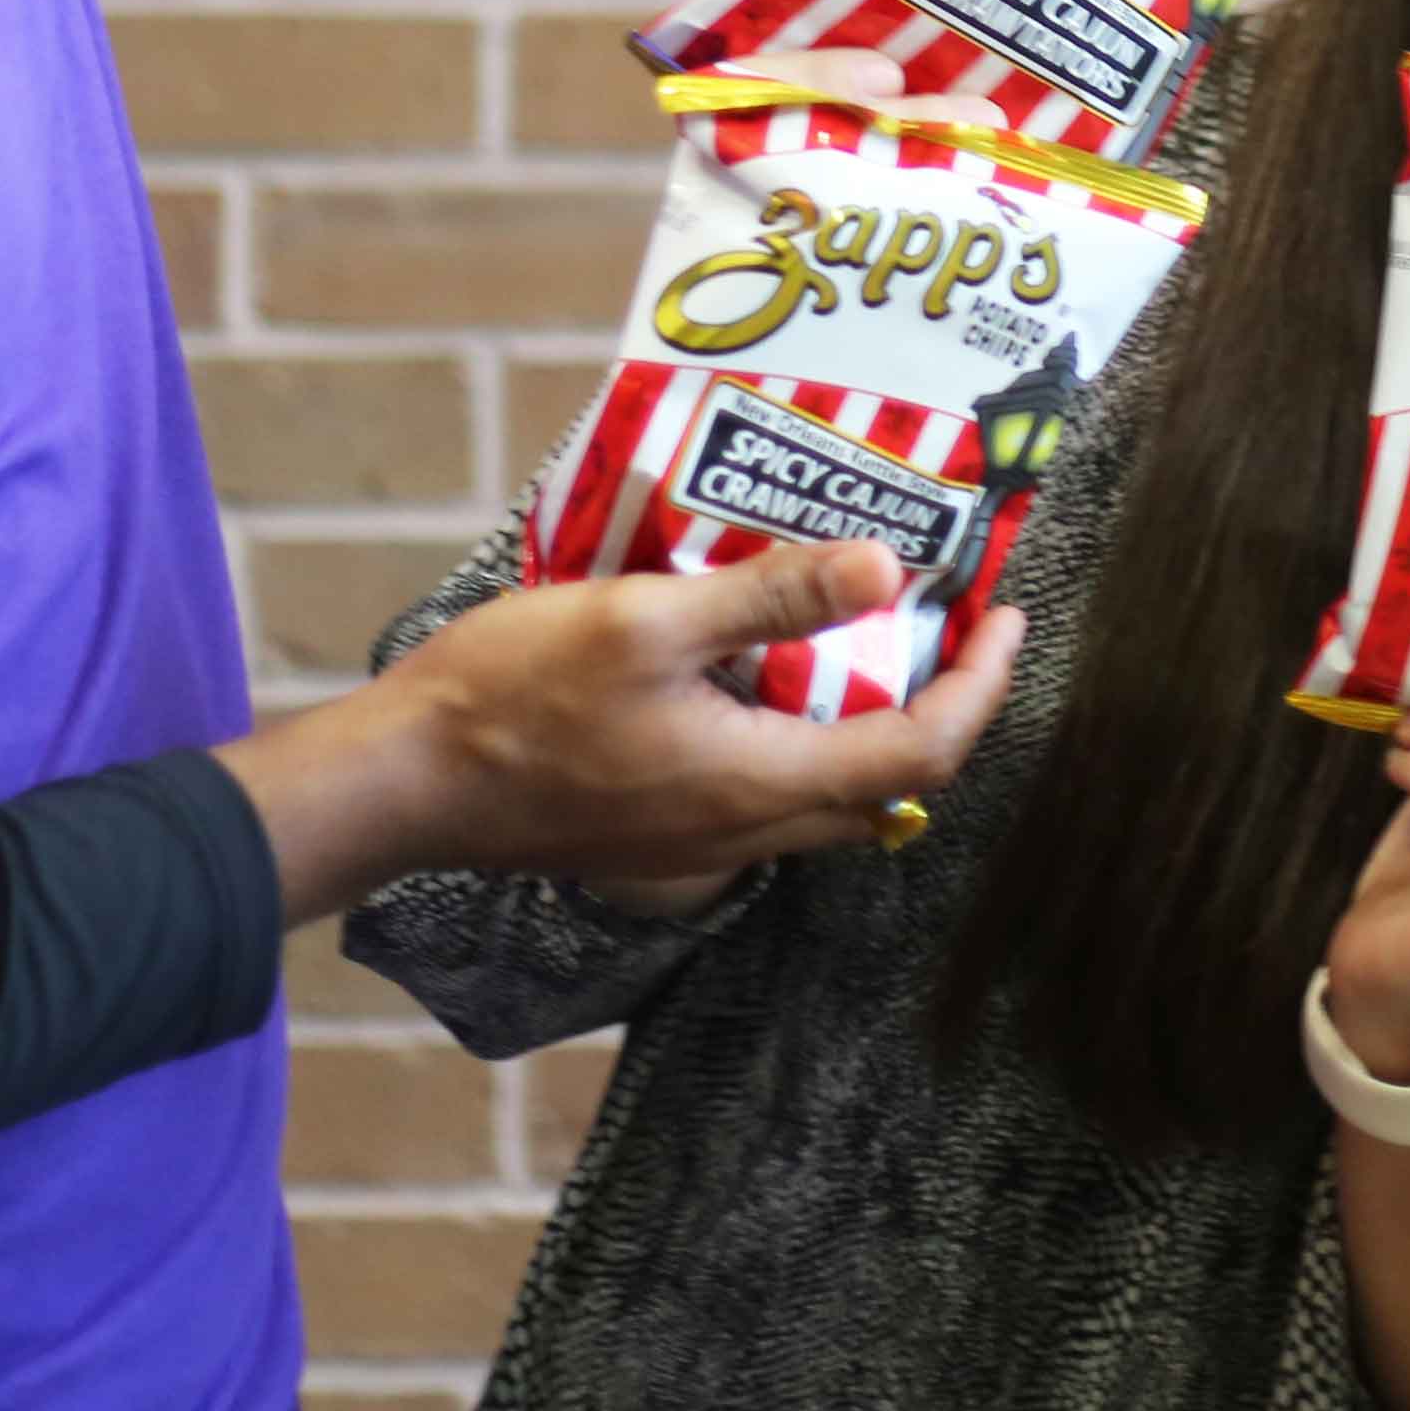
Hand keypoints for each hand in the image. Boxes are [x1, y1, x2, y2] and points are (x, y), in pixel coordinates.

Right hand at [370, 536, 1023, 890]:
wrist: (406, 781)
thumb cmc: (513, 695)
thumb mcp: (646, 619)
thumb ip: (769, 596)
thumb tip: (885, 566)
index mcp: (757, 782)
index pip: (919, 753)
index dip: (980, 687)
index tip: (1003, 617)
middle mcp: (742, 831)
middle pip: (886, 786)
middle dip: (940, 703)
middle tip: (951, 622)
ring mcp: (698, 844)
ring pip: (827, 795)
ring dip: (868, 719)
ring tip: (867, 629)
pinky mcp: (659, 833)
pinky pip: (767, 792)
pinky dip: (801, 732)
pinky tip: (764, 666)